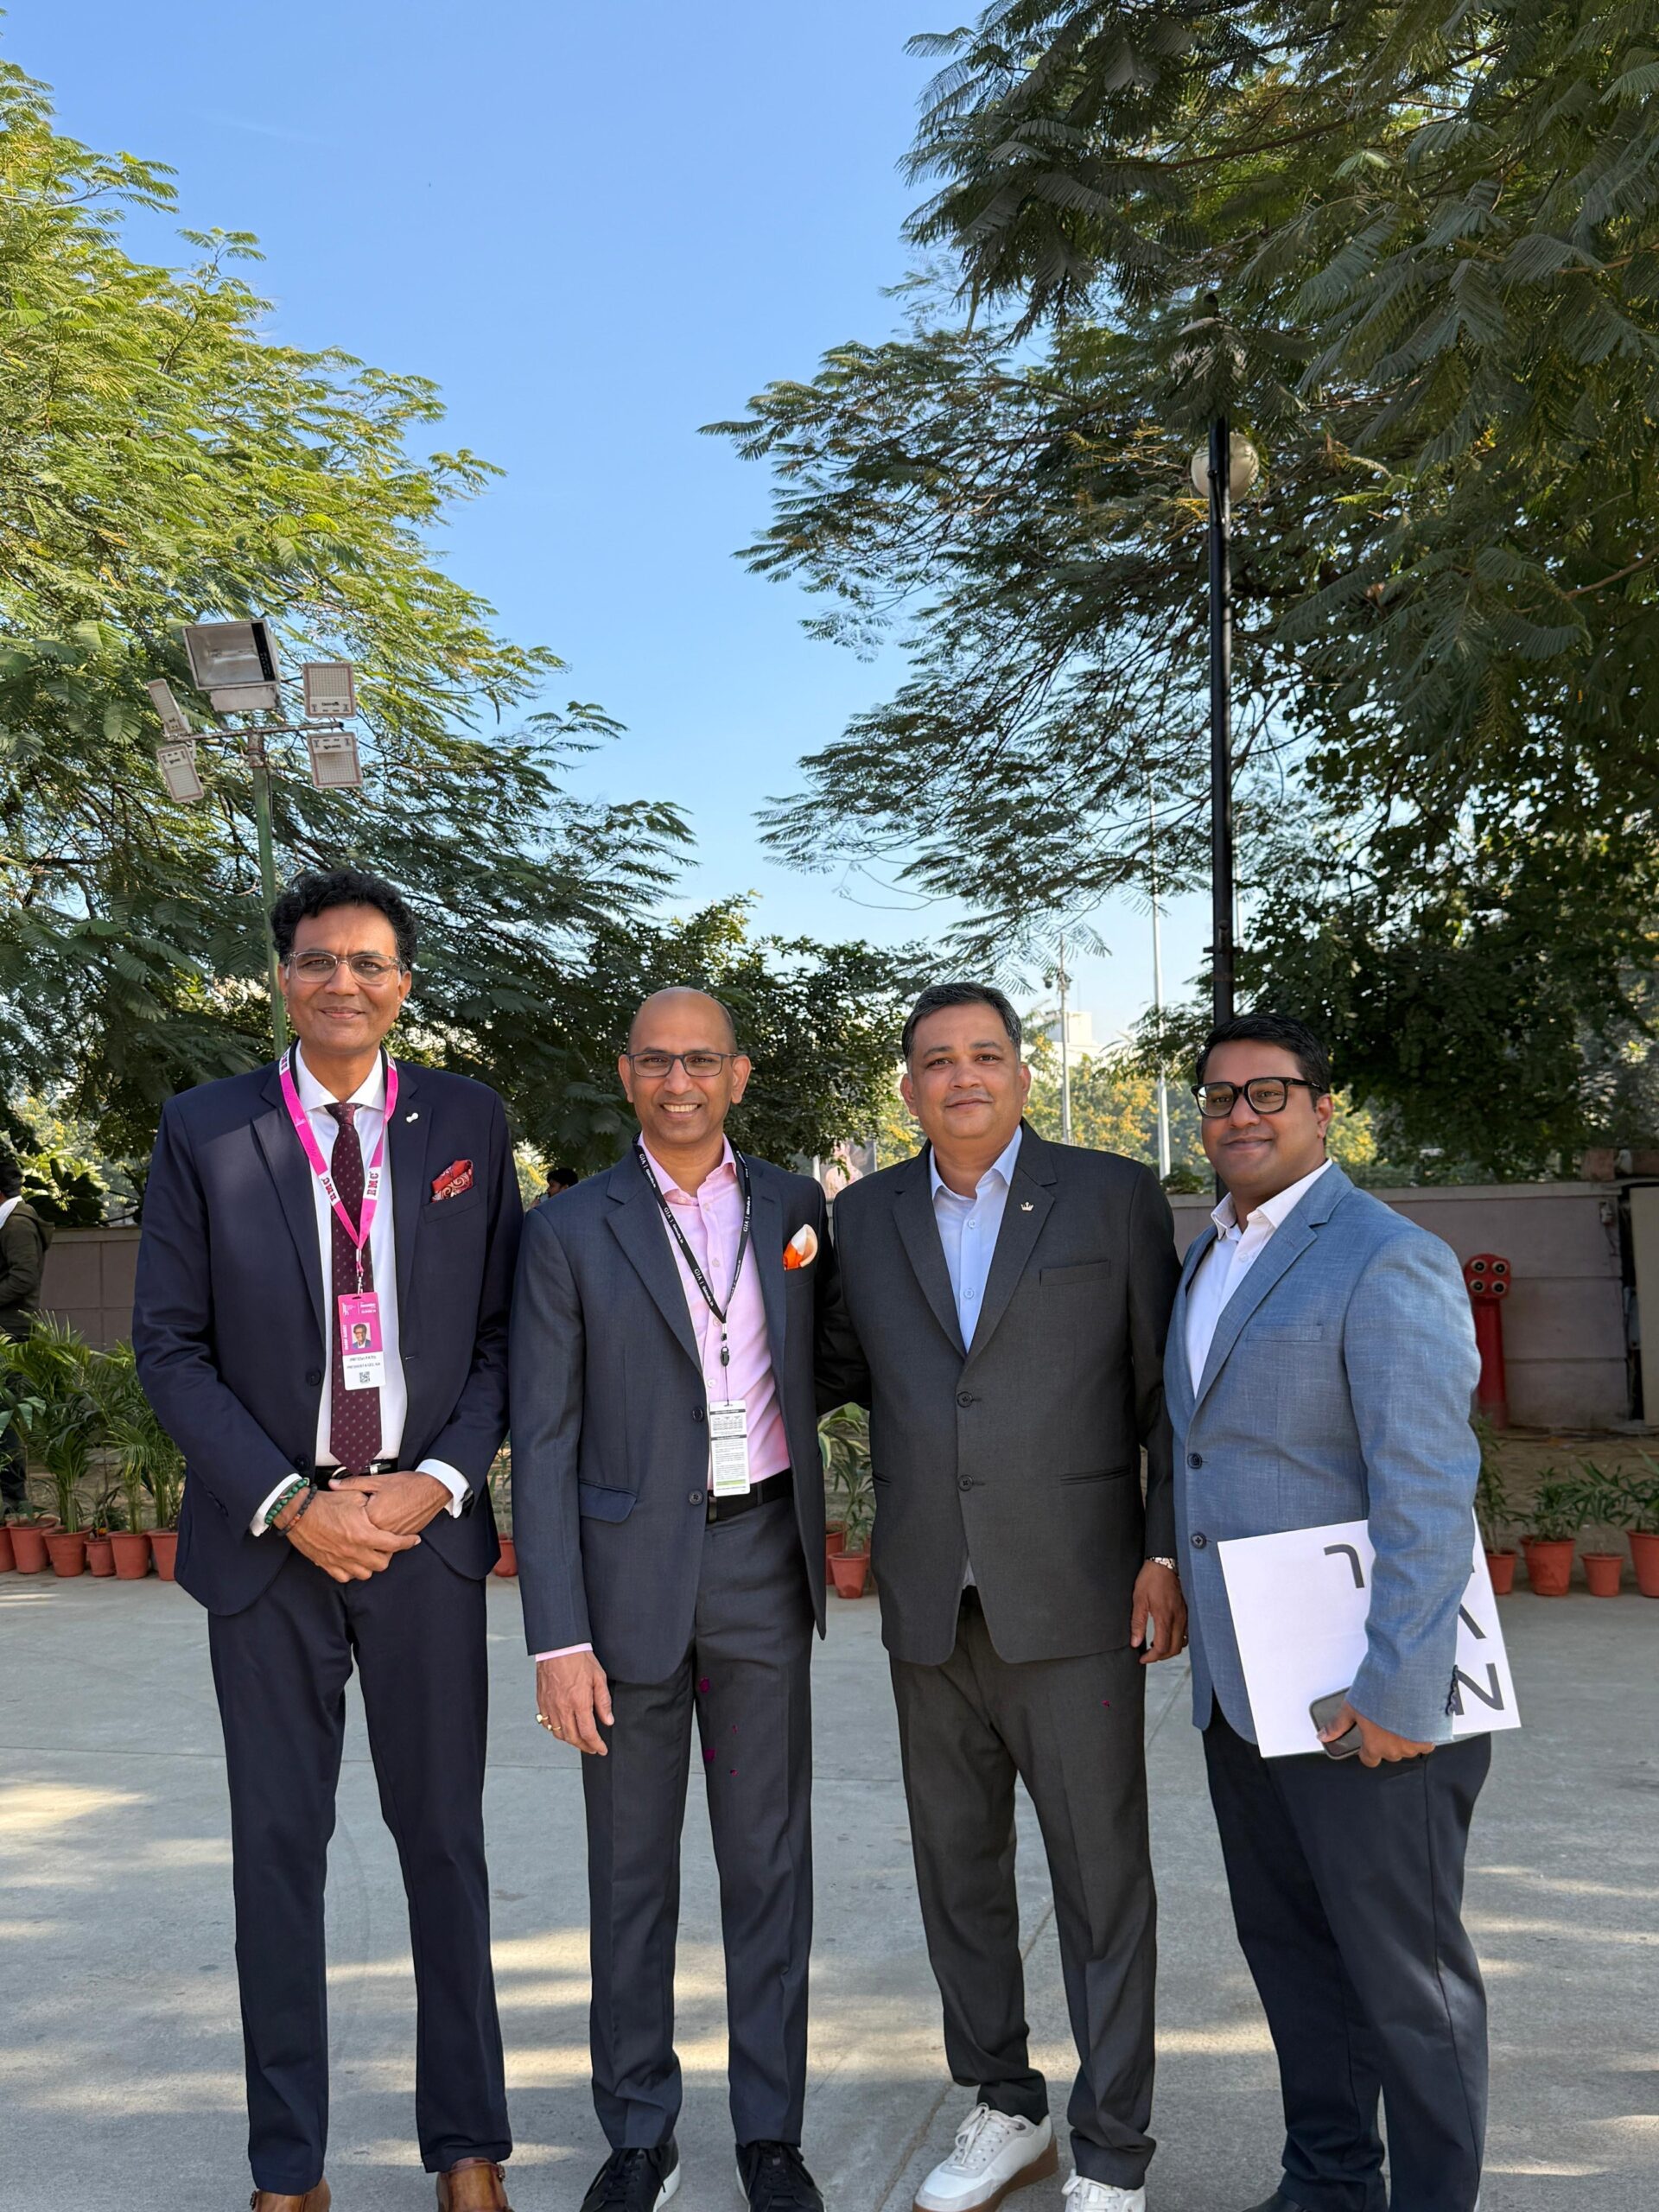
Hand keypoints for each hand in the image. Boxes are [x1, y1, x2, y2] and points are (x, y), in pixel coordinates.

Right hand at [284, 1486, 418, 1582]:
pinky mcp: (327, 1564)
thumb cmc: (326, 1502)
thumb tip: (383, 1508)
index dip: (407, 1542)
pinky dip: (352, 1571)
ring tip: (371, 1553)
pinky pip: (345, 1576)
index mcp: (363, 1534)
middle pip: (382, 1564)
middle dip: (389, 1555)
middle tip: (387, 1545)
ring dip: (371, 1565)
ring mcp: (340, 1560)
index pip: (394, 1544)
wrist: (299, 1512)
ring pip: (365, 1573)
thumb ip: (372, 1505)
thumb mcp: (355, 1496)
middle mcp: (353, 1551)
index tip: (414, 1540)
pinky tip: (354, 1560)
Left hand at [335, 1470, 452, 1536]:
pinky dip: (384, 1543)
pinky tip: (381, 1534)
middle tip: (346, 1532)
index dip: (345, 1522)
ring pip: (376, 1546)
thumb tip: (333, 1485)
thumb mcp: (377, 1481)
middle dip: (355, 1536)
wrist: (433, 1488)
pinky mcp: (404, 1537)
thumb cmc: (408, 1484)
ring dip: (369, 1543)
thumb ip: (352, 1484)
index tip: (339, 1520)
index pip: (352, 1526)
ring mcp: (395, 1535)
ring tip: (363, 1535)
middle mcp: (383, 1530)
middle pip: (363, 1539)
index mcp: (373, 1516)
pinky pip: (390, 1546)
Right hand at [536, 1652, 613, 1756]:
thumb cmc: (579, 1658)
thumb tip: (608, 1721)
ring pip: (558, 1733)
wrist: (558, 1645)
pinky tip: (562, 1729)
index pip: (588, 1732)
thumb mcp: (598, 1678)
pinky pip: (546, 1723)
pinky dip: (555, 1730)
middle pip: (573, 1737)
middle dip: (584, 1746)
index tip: (601, 1749)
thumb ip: (603, 1702)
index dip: (596, 1744)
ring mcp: (550, 1705)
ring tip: (580, 1740)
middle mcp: (562, 1707)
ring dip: (570, 1741)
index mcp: (579, 1702)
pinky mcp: (541, 1701)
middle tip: (592, 1748)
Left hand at [1131, 1559, 1186, 1663]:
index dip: (1152, 1657)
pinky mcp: (1186, 1612)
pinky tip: (1166, 1634)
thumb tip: (1135, 1642)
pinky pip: (1186, 1633)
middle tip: (1148, 1655)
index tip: (1143, 1658)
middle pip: (1174, 1649)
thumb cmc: (1151, 1578)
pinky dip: (1177, 1640)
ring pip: (1182, 1642)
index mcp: (1165, 1617)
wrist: (1164, 1563)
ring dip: (1170, 1649)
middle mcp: (1178, 1619)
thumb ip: (1137, 1623)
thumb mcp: (1138, 1599)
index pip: (1162, 1647)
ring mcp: (1184, 1616)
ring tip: (1156, 1646)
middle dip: (1161, 1656)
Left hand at [1319, 1699, 1434, 1767]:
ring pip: (1406, 1748)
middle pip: (1388, 1753)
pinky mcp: (1429, 1737)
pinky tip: (1415, 1719)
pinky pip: (1425, 1742)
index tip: (1367, 1741)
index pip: (1369, 1760)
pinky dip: (1421, 1734)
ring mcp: (1413, 1745)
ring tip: (1399, 1716)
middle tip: (1383, 1721)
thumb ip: (1338, 1724)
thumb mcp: (1351, 1706)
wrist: (1408, 1682)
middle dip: (1385, 1740)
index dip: (1366, 1751)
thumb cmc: (1380, 1694)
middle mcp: (1395, 1750)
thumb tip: (1323, 1735)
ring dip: (1403, 1736)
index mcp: (1375, 1746)